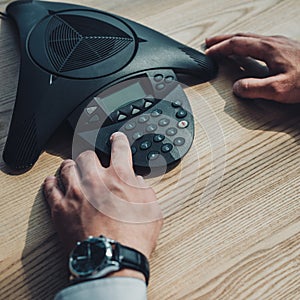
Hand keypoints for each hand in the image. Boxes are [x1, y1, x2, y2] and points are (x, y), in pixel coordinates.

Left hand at [43, 132, 162, 263]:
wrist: (112, 260)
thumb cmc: (133, 238)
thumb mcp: (152, 211)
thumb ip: (145, 191)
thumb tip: (138, 183)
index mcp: (120, 178)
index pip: (119, 149)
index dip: (118, 140)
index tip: (116, 138)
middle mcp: (96, 180)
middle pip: (87, 155)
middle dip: (91, 157)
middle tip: (92, 161)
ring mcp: (76, 193)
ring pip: (67, 167)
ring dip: (71, 166)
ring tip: (72, 168)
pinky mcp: (61, 209)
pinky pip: (50, 188)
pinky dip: (52, 182)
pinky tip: (54, 181)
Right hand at [205, 33, 299, 102]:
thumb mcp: (278, 89)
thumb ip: (254, 89)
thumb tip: (237, 87)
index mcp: (268, 49)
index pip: (236, 44)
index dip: (219, 48)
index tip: (208, 53)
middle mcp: (272, 42)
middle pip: (241, 36)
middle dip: (222, 39)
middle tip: (209, 42)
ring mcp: (279, 44)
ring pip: (250, 37)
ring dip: (233, 39)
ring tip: (223, 44)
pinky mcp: (284, 49)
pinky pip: (258, 42)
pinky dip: (245, 44)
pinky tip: (247, 50)